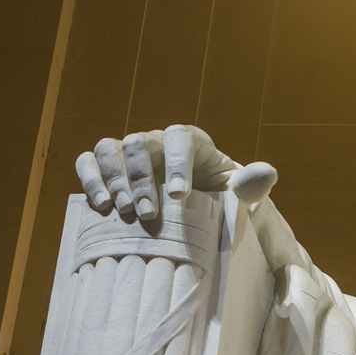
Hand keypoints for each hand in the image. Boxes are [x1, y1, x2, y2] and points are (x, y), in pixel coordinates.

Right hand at [75, 124, 275, 223]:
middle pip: (139, 144)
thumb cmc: (221, 202)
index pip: (179, 139)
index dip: (176, 164)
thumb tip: (268, 173)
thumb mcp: (239, 197)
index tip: (179, 197)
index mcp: (190, 140)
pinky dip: (90, 178)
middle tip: (149, 215)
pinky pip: (88, 161)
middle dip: (142, 180)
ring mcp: (128, 152)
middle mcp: (155, 140)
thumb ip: (249, 186)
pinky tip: (101, 205)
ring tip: (124, 212)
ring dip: (115, 179)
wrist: (196, 212)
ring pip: (110, 148)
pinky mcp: (108, 168)